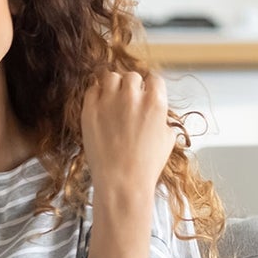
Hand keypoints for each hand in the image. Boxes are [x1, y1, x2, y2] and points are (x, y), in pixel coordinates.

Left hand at [81, 71, 173, 198]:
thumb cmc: (146, 165)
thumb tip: (156, 112)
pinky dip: (96, 94)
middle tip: (129, 100)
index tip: (146, 93)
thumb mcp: (167, 140)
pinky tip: (100, 106)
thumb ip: (162, 118)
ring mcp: (108, 101)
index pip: (154, 79)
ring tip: (113, 99)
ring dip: (113, 85)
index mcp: (155, 102)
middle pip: (132, 76)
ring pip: (110, 76)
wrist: (122, 181)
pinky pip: (92, 89)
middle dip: (132, 86)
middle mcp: (132, 96)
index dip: (150, 87)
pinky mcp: (89, 109)